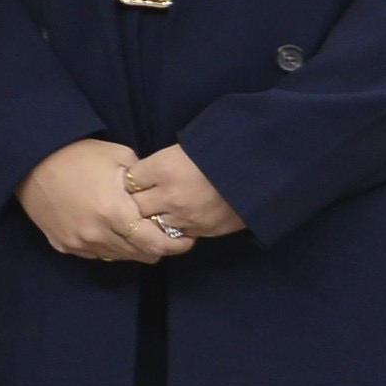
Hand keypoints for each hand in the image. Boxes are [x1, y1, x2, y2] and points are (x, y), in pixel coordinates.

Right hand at [17, 138, 187, 264]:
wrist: (29, 161)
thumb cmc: (77, 154)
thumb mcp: (119, 156)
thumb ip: (144, 180)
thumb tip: (160, 195)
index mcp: (115, 212)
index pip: (156, 244)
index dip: (176, 245)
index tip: (185, 239)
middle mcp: (98, 234)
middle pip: (141, 255)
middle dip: (158, 248)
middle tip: (165, 235)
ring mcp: (79, 243)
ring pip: (120, 257)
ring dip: (133, 248)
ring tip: (138, 232)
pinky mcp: (64, 245)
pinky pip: (97, 254)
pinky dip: (110, 246)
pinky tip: (111, 231)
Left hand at [123, 144, 243, 241]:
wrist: (257, 171)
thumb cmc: (217, 153)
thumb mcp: (181, 151)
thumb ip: (157, 166)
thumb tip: (137, 178)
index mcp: (163, 168)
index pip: (129, 179)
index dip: (128, 180)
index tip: (131, 181)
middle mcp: (170, 195)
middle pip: (134, 206)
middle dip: (132, 203)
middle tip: (136, 199)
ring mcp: (184, 216)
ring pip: (151, 225)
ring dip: (151, 219)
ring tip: (154, 211)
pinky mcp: (199, 230)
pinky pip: (173, 234)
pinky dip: (170, 229)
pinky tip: (173, 220)